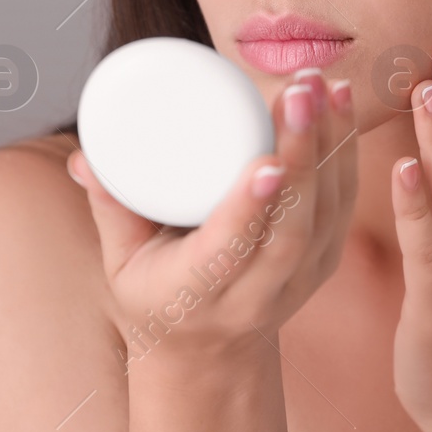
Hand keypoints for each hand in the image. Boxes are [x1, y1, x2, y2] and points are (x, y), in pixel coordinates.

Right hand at [68, 67, 358, 366]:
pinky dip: (347, 148)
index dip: (252, 209)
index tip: (267, 161)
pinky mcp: (326, 258)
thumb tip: (84, 157)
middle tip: (300, 90)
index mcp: (200, 293)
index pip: (232, 253)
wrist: (209, 349)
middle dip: (304, 153)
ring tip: (325, 82)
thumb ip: (108, 206)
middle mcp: (259, 294)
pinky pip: (345, 202)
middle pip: (294, 227)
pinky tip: (342, 99)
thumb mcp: (121, 263)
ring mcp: (300, 280)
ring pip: (330, 211)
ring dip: (332, 141)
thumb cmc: (156, 293)